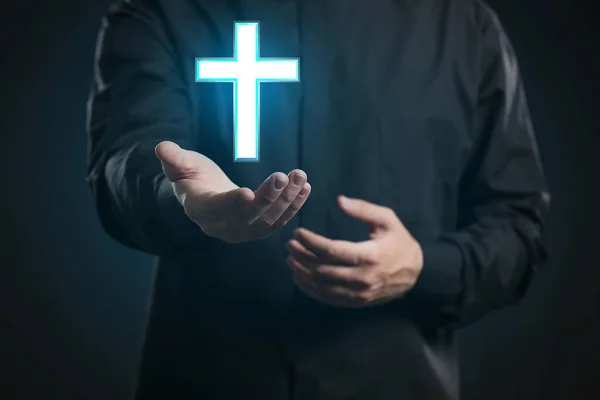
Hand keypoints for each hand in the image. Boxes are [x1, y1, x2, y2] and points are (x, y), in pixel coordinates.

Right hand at [155, 141, 310, 242]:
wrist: (206, 196)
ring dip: (287, 200)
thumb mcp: (181, 165)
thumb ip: (174, 159)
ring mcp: (243, 231)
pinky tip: (305, 188)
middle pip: (249, 217)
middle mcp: (222, 226)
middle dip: (269, 197)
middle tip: (285, 176)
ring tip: (300, 177)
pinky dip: (294, 206)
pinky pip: (279, 221)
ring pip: (268, 220)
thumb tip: (161, 147)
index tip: (249, 192)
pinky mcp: (259, 229)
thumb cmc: (193, 177)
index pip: (216, 208)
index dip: (232, 202)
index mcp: (201, 210)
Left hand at [286, 196, 422, 307]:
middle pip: (323, 270)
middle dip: (302, 257)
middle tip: (290, 245)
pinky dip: (311, 289)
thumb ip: (363, 209)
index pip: (333, 250)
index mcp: (371, 255)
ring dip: (303, 274)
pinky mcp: (357, 302)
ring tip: (291, 260)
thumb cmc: (399, 241)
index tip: (298, 232)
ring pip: (323, 287)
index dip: (312, 242)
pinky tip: (301, 278)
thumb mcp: (387, 219)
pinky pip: (328, 299)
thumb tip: (339, 200)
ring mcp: (360, 293)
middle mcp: (363, 277)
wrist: (417, 272)